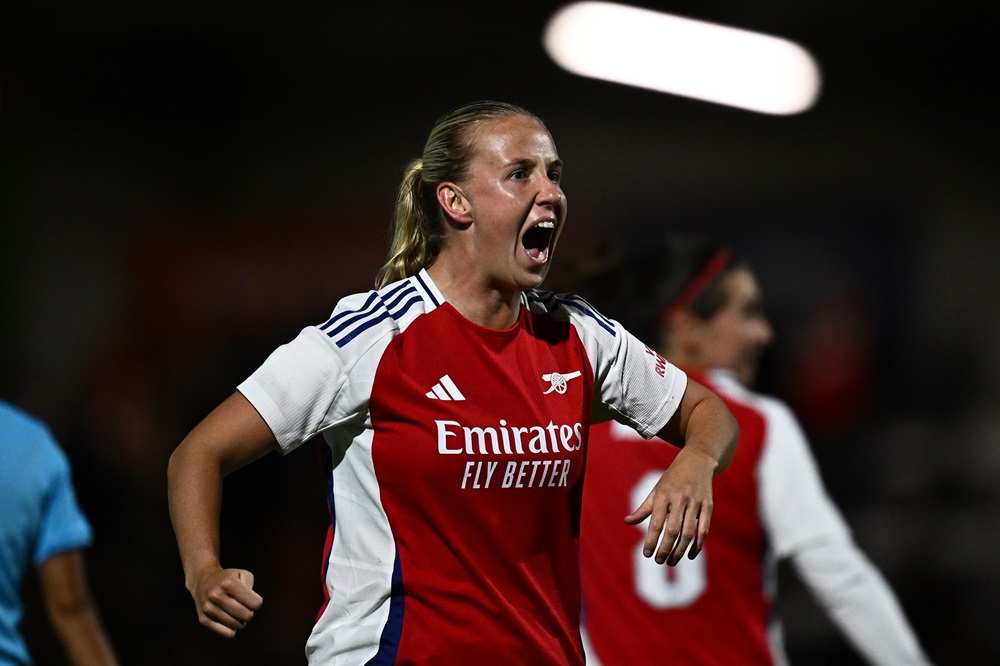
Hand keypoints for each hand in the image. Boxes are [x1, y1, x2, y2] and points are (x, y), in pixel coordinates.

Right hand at [189, 567, 262, 637]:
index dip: (257, 603)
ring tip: (236, 612)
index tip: (252, 599)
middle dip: (250, 613)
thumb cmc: (228, 579)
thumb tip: (252, 607)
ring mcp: (209, 608)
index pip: (255, 603)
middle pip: (247, 616)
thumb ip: (251, 589)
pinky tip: (229, 620)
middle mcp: (216, 596)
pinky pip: (228, 634)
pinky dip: (233, 629)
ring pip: (238, 626)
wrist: (202, 581)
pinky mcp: (203, 619)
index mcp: (229, 583)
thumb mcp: (243, 574)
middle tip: (244, 607)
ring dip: (241, 621)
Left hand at [624, 448, 715, 565]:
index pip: (656, 522)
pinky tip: (690, 555)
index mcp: (664, 494)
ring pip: (689, 532)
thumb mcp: (656, 490)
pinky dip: (698, 545)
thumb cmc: (672, 478)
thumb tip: (627, 521)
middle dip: (665, 548)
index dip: (651, 540)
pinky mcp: (708, 505)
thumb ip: (644, 508)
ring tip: (671, 561)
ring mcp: (696, 502)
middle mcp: (680, 498)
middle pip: (673, 530)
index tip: (646, 554)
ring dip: (680, 551)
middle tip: (658, 561)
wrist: (697, 460)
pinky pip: (704, 529)